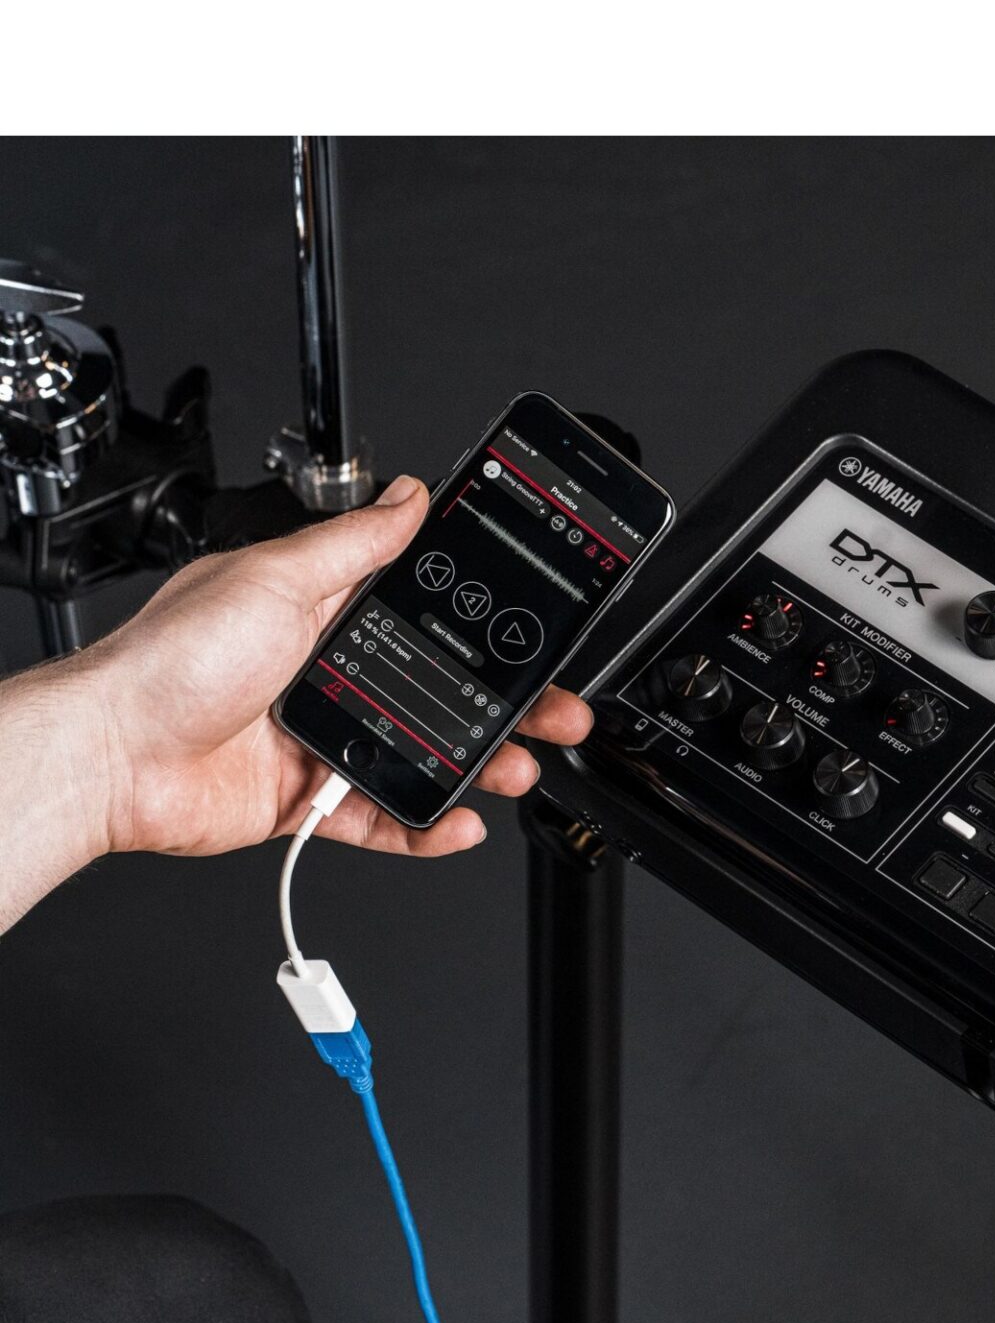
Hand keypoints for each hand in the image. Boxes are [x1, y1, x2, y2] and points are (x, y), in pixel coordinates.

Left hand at [77, 475, 592, 858]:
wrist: (113, 754)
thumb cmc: (173, 660)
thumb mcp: (275, 577)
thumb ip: (353, 543)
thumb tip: (408, 495)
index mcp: (322, 614)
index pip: (424, 617)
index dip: (482, 627)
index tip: (532, 634)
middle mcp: (327, 674)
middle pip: (439, 691)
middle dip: (505, 704)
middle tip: (553, 710)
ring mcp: (321, 738)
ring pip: (422, 754)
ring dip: (479, 765)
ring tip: (517, 767)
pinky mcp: (307, 798)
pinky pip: (381, 818)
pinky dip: (424, 827)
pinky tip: (458, 821)